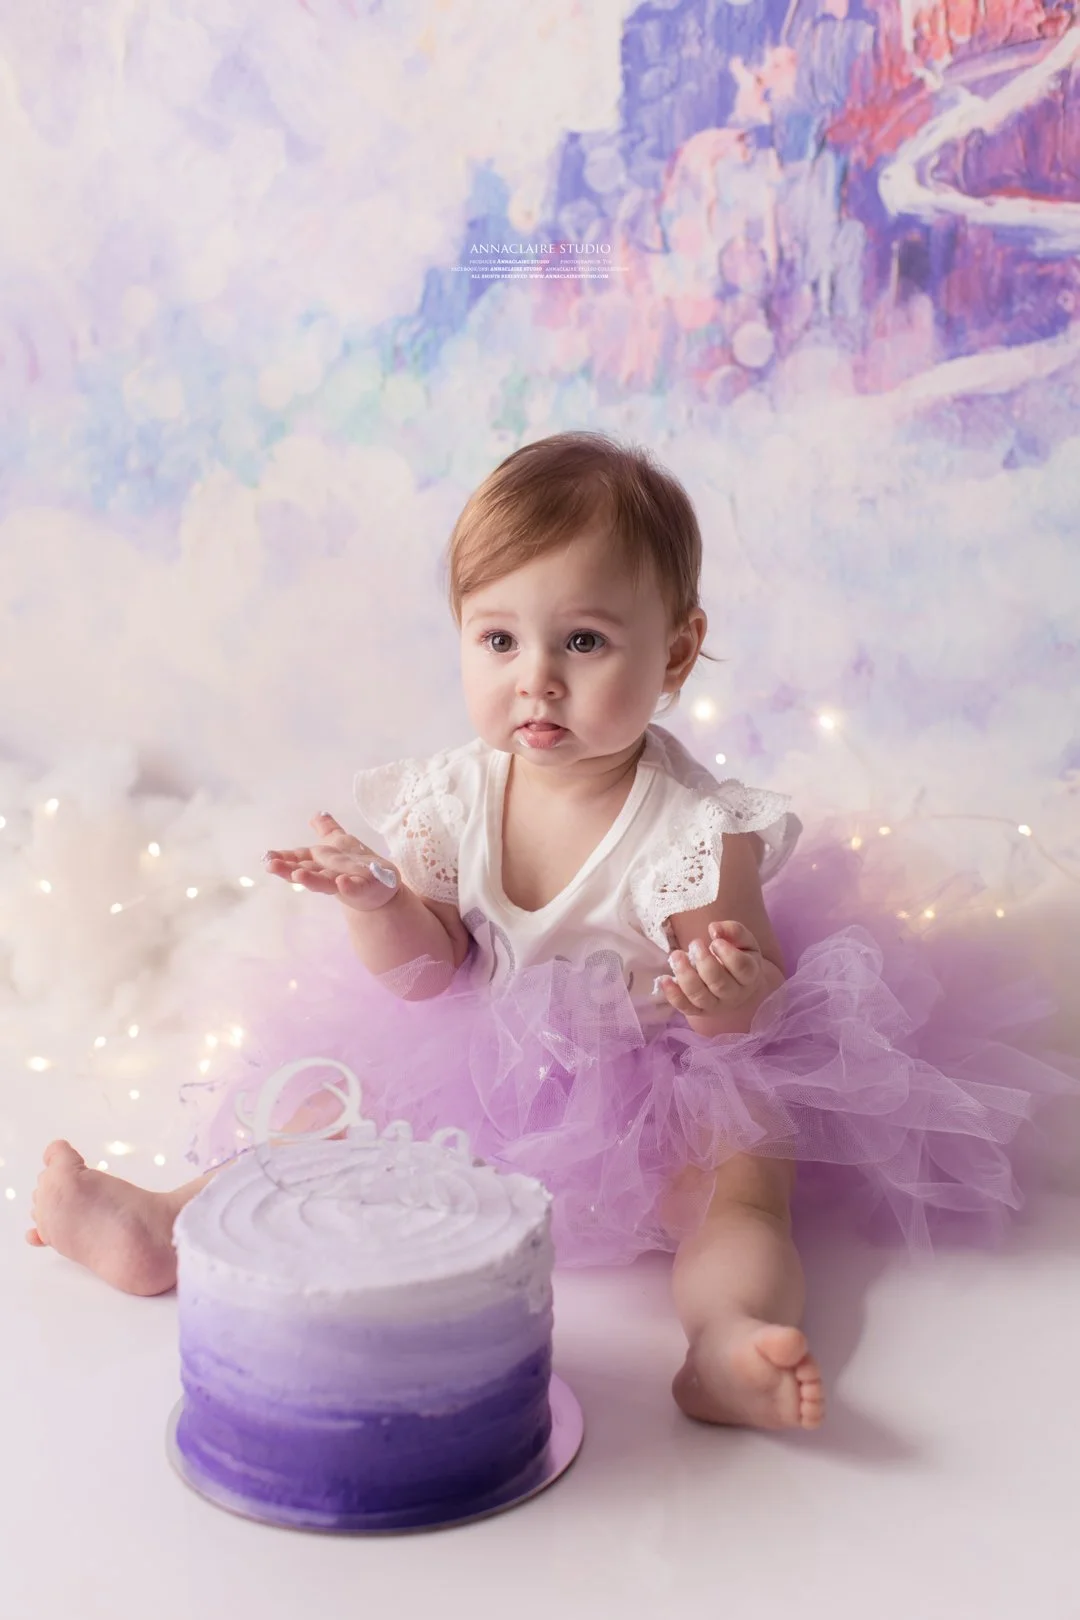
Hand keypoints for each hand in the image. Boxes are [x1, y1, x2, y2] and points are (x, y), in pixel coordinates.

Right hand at [263, 812, 401, 912]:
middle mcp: (328, 873)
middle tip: (271, 866)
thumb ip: (327, 830)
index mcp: (321, 862)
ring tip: (298, 875)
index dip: (283, 858)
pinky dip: (347, 886)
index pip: (299, 858)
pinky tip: (342, 883)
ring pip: (325, 882)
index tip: (266, 858)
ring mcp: (344, 882)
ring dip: (311, 879)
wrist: (382, 886)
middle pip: (306, 871)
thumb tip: (316, 814)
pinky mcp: (363, 888)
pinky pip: (354, 888)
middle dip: (289, 870)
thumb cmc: (356, 866)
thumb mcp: (341, 844)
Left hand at [654, 920, 765, 1014]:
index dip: (728, 954)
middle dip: (704, 962)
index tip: (715, 940)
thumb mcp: (742, 939)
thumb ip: (732, 930)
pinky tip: (664, 979)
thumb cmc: (737, 954)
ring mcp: (716, 1005)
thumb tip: (714, 929)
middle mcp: (734, 994)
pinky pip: (685, 1007)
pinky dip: (672, 995)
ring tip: (676, 955)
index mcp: (749, 975)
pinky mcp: (699, 1011)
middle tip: (694, 943)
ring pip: (700, 997)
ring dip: (685, 976)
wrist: (733, 980)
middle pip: (719, 984)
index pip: (742, 968)